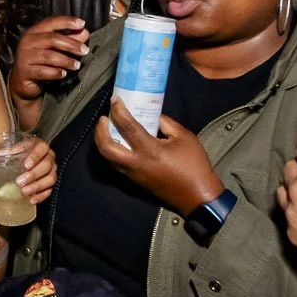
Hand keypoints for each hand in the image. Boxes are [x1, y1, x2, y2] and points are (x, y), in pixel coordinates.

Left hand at [0, 135, 56, 203]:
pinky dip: (42, 196)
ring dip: (38, 186)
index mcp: (38, 146)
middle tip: (20, 182)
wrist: (25, 160)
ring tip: (25, 192)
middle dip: (34, 174)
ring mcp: (51, 170)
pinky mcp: (50, 182)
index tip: (26, 165)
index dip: (36, 156)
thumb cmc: (16, 155)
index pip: (42, 148)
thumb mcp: (7, 152)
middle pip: (47, 165)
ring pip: (50, 178)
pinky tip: (32, 200)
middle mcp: (48, 157)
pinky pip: (50, 190)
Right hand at [10, 16, 88, 108]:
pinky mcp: (25, 71)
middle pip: (52, 39)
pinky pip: (42, 71)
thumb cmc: (39, 60)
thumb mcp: (54, 48)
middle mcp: (28, 42)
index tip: (81, 23)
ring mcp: (25, 56)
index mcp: (34, 32)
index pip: (51, 22)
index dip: (67, 22)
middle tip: (84, 50)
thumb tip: (84, 32)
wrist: (21, 80)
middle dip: (71, 44)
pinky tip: (63, 74)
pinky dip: (55, 72)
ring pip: (49, 56)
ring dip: (66, 60)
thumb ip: (69, 39)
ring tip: (77, 65)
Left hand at [93, 100, 222, 215]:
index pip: (127, 127)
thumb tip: (153, 115)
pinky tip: (118, 142)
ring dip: (103, 142)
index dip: (118, 111)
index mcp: (150, 150)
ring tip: (107, 128)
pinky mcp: (135, 180)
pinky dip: (112, 151)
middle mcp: (136, 163)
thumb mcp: (184, 137)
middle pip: (106, 148)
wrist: (196, 196)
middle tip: (104, 118)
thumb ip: (166, 123)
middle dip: (100, 131)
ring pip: (108, 158)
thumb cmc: (194, 165)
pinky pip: (116, 164)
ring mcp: (133, 174)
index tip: (114, 100)